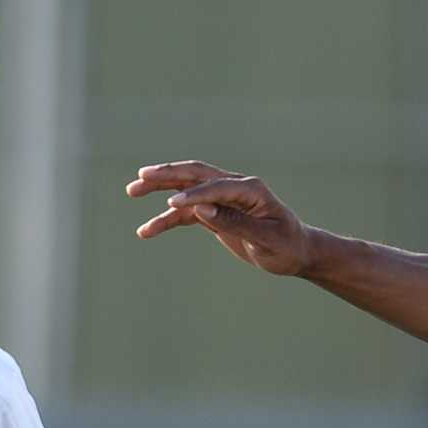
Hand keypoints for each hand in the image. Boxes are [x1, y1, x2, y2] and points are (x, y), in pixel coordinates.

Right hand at [126, 161, 315, 275]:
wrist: (296, 253)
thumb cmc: (286, 246)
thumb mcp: (265, 239)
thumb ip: (235, 223)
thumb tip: (202, 209)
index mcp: (250, 189)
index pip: (216, 187)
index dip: (195, 195)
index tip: (172, 204)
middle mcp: (234, 188)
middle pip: (194, 175)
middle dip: (166, 175)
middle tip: (140, 177)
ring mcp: (222, 199)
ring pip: (185, 189)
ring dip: (159, 190)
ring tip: (132, 191)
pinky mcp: (215, 213)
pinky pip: (186, 214)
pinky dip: (167, 220)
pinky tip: (146, 231)